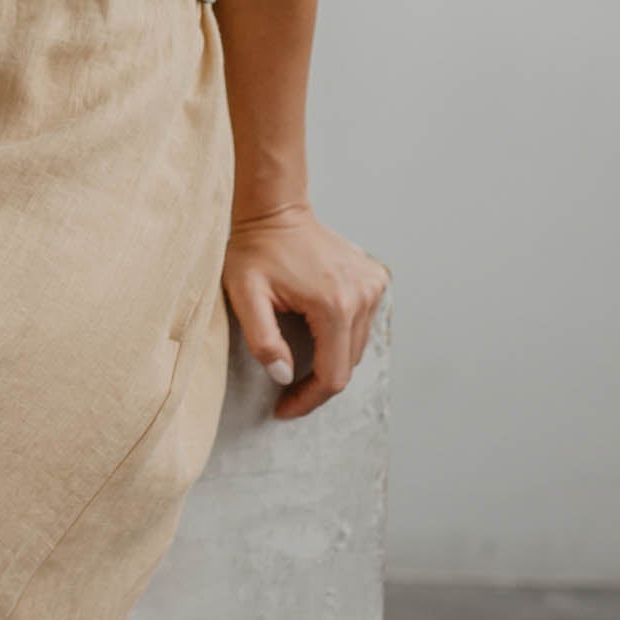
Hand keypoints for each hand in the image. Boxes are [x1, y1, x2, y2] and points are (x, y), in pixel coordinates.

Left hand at [223, 201, 388, 419]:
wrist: (275, 210)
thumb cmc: (255, 250)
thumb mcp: (244, 296)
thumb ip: (263, 340)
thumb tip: (284, 375)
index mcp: (334, 305)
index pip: (332, 376)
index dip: (308, 400)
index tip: (284, 409)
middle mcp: (363, 296)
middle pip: (346, 364)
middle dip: (316, 384)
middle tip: (286, 392)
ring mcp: (373, 285)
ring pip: (356, 347)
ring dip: (329, 360)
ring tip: (298, 363)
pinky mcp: (375, 279)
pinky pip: (361, 324)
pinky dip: (341, 336)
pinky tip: (316, 331)